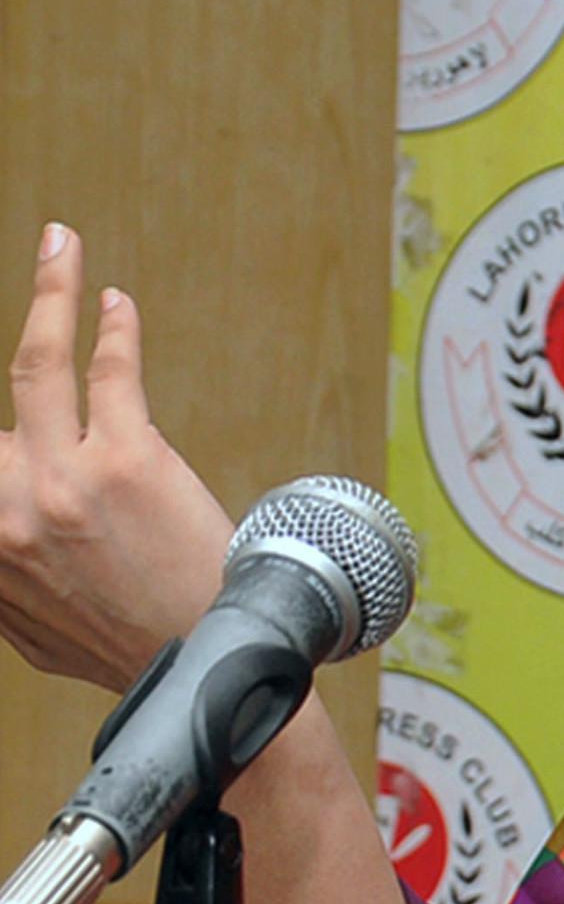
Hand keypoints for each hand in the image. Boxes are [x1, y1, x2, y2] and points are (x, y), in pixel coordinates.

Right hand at [0, 223, 233, 689]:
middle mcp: (8, 506)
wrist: (205, 658)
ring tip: (57, 245)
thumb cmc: (126, 645)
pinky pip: (110, 370)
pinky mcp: (129, 459)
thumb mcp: (26, 627)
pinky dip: (109, 326)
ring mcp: (66, 478)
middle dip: (23, 356)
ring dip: (45, 293)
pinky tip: (111, 298)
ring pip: (34, 362)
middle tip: (34, 294)